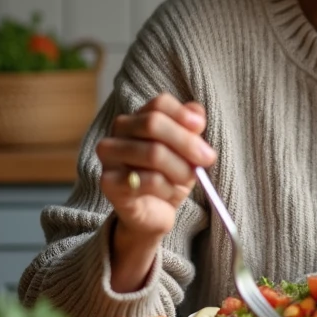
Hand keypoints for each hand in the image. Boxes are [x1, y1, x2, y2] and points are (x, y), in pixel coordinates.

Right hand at [96, 94, 215, 242]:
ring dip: (180, 169)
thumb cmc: (170, 175)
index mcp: (139, 117)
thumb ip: (191, 129)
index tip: (200, 127)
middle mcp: (119, 131)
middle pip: (153, 123)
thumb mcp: (187, 150)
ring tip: (187, 180)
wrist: (154, 212)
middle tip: (207, 159)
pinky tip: (168, 193)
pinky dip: (167, 188)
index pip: (159, 104)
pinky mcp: (109, 182)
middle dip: (186, 142)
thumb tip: (197, 115)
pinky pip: (148, 180)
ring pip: (153, 153)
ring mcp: (110, 155)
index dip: (182, 114)